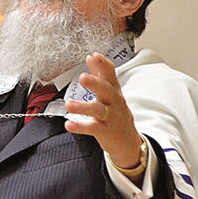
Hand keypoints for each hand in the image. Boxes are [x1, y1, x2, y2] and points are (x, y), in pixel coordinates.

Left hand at [64, 53, 142, 172]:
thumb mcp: (111, 93)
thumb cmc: (116, 113)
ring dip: (83, 107)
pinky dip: (80, 126)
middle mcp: (114, 103)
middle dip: (96, 84)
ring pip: (98, 110)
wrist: (128, 142)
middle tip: (83, 77)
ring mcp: (110, 117)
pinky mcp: (104, 131)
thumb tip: (91, 56)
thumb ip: (100, 75)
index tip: (95, 56)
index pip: (111, 76)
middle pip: (106, 91)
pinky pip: (92, 128)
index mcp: (114, 91)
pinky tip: (68, 124)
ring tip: (68, 104)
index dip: (104, 66)